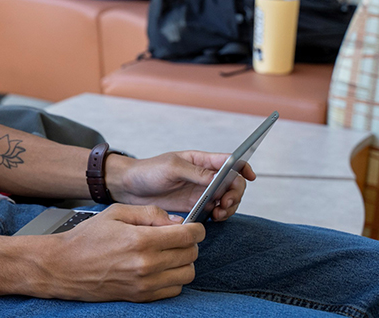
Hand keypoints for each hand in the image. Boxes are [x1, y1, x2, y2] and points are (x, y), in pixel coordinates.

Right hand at [49, 204, 203, 301]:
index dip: (196, 229)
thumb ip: (149, 213)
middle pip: (190, 254)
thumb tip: (175, 221)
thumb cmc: (87, 238)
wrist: (65, 266)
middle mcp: (146, 265)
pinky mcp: (142, 297)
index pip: (187, 236)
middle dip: (189, 243)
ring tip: (168, 252)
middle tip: (177, 237)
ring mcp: (145, 284)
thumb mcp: (116, 212)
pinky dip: (173, 278)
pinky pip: (174, 289)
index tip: (194, 227)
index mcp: (141, 240)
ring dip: (183, 261)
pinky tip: (160, 267)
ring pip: (187, 274)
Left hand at [108, 151, 254, 221]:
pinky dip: (220, 215)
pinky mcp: (195, 206)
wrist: (129, 188)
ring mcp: (201, 192)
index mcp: (201, 160)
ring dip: (229, 207)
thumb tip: (219, 178)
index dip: (243, 167)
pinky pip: (215, 211)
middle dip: (235, 194)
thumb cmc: (148, 171)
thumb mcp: (172, 168)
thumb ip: (197, 173)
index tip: (250, 177)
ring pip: (227, 199)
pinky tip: (213, 218)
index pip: (230, 161)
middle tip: (225, 204)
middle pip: (233, 183)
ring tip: (219, 213)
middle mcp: (205, 176)